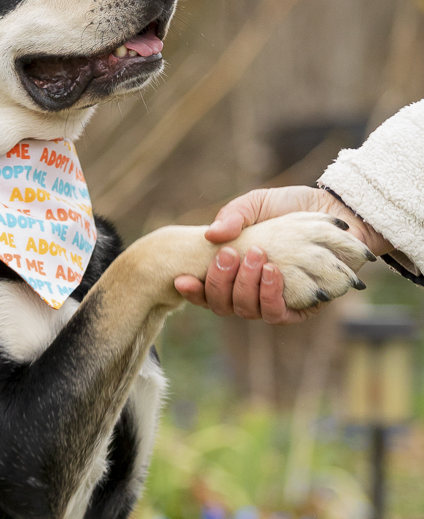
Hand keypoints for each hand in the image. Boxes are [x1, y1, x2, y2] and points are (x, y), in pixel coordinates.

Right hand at [173, 186, 389, 323]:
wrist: (336, 212)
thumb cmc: (292, 208)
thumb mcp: (258, 203)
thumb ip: (234, 215)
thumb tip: (212, 234)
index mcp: (232, 272)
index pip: (204, 291)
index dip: (191, 292)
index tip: (182, 279)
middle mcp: (249, 292)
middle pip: (222, 305)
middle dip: (221, 281)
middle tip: (230, 254)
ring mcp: (273, 302)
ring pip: (246, 311)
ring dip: (245, 286)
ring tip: (258, 257)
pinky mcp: (300, 308)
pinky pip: (276, 315)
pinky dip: (270, 295)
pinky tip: (274, 272)